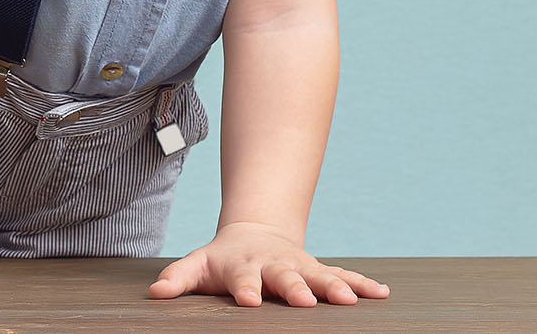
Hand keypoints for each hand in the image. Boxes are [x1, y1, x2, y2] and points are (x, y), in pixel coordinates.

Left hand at [147, 221, 390, 307]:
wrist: (255, 233)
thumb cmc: (223, 259)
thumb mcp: (197, 265)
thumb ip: (178, 278)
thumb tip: (155, 293)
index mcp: (244, 267)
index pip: (243, 280)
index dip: (245, 289)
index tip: (249, 302)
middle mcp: (275, 266)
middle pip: (286, 278)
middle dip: (296, 289)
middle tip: (306, 303)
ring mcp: (300, 267)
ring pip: (320, 276)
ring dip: (337, 287)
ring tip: (351, 300)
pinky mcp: (319, 271)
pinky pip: (344, 276)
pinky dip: (362, 284)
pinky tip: (381, 294)